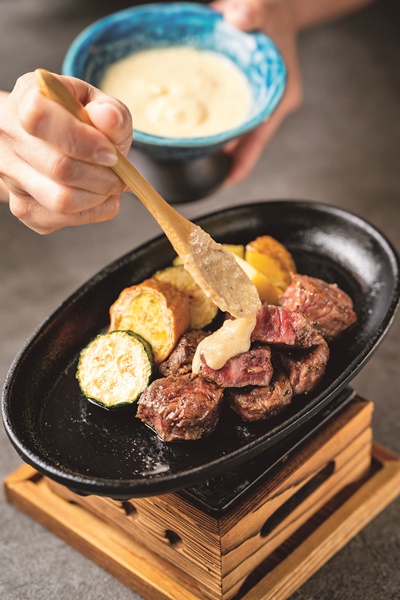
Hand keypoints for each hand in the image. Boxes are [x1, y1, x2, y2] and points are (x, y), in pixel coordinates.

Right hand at [0, 72, 131, 233]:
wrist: (55, 142)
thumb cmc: (80, 121)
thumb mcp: (101, 106)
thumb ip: (110, 111)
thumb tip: (108, 118)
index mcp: (26, 98)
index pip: (40, 118)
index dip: (82, 140)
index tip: (110, 153)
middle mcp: (9, 137)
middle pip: (59, 168)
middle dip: (103, 177)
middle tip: (120, 175)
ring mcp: (10, 175)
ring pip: (60, 200)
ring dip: (98, 198)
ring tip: (109, 186)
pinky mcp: (22, 207)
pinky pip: (62, 219)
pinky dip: (91, 213)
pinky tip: (96, 197)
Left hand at [212, 0, 302, 184]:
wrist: (272, 6)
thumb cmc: (272, 10)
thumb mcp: (263, 8)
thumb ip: (253, 12)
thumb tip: (239, 18)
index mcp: (281, 92)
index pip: (262, 134)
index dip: (246, 158)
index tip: (231, 178)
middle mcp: (271, 102)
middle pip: (249, 140)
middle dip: (230, 159)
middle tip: (206, 176)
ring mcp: (259, 102)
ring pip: (240, 133)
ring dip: (222, 146)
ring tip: (198, 162)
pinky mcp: (246, 98)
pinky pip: (232, 119)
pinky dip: (217, 128)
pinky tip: (199, 136)